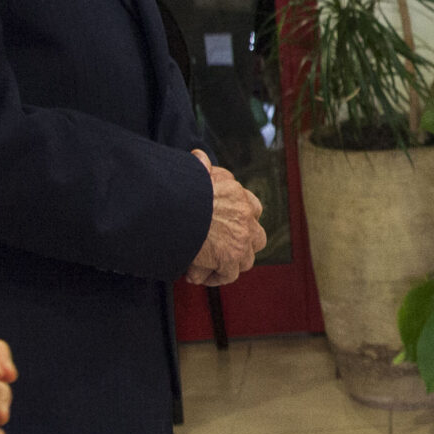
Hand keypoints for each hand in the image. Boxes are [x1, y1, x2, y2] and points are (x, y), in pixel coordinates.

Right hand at [187, 148, 266, 284]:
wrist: (176, 207)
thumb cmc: (181, 191)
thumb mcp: (194, 172)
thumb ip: (200, 166)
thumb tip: (199, 156)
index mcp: (237, 195)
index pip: (253, 208)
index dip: (243, 220)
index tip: (229, 227)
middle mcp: (245, 216)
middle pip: (257, 238)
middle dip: (243, 245)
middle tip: (223, 250)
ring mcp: (240, 239)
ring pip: (246, 259)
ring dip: (229, 263)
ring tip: (209, 265)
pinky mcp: (229, 258)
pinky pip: (228, 275)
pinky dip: (213, 277)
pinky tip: (196, 274)